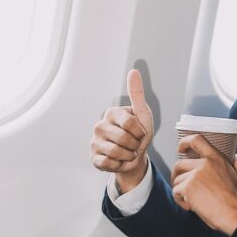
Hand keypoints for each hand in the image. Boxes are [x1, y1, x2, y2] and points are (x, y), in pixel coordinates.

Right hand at [90, 69, 154, 192]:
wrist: (134, 157)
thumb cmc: (138, 134)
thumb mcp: (142, 114)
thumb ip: (137, 93)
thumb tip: (133, 71)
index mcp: (112, 113)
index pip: (130, 123)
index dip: (140, 132)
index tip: (140, 133)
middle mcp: (100, 125)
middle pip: (124, 139)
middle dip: (135, 145)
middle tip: (133, 144)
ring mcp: (95, 142)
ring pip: (116, 152)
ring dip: (128, 156)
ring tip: (127, 152)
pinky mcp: (93, 158)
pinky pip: (109, 163)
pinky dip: (119, 165)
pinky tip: (118, 160)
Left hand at [171, 134, 236, 234]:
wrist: (233, 214)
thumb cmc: (236, 199)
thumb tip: (235, 156)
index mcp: (215, 158)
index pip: (197, 140)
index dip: (184, 142)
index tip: (180, 147)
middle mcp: (204, 164)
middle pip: (179, 164)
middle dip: (176, 175)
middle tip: (181, 186)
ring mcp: (195, 175)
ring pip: (176, 181)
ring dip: (181, 192)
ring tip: (192, 201)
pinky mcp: (188, 187)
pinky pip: (175, 192)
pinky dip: (180, 201)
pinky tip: (191, 207)